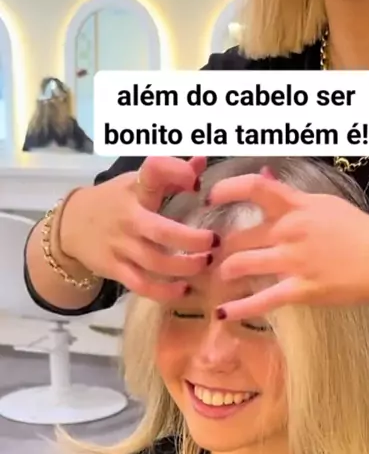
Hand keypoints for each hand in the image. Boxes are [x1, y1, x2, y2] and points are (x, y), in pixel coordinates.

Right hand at [60, 156, 217, 301]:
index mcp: (135, 189)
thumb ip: (171, 174)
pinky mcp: (115, 269)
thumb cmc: (114, 201)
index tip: (195, 183)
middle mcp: (128, 217)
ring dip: (185, 266)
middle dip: (192, 239)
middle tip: (213, 241)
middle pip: (162, 231)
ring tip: (206, 262)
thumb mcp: (137, 183)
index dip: (177, 172)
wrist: (70, 225)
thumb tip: (202, 161)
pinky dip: (164, 292)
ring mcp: (120, 245)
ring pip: (156, 262)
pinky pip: (142, 285)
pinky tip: (184, 290)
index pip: (154, 171)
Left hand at [208, 172, 368, 318]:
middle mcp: (289, 230)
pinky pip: (263, 300)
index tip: (210, 198)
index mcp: (297, 206)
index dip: (227, 190)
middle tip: (214, 254)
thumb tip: (264, 176)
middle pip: (239, 235)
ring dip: (226, 271)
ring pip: (242, 264)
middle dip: (221, 247)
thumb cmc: (358, 230)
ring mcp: (293, 261)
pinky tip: (223, 313)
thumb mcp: (324, 203)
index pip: (255, 187)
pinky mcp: (301, 289)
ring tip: (222, 276)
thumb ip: (291, 196)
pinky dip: (240, 308)